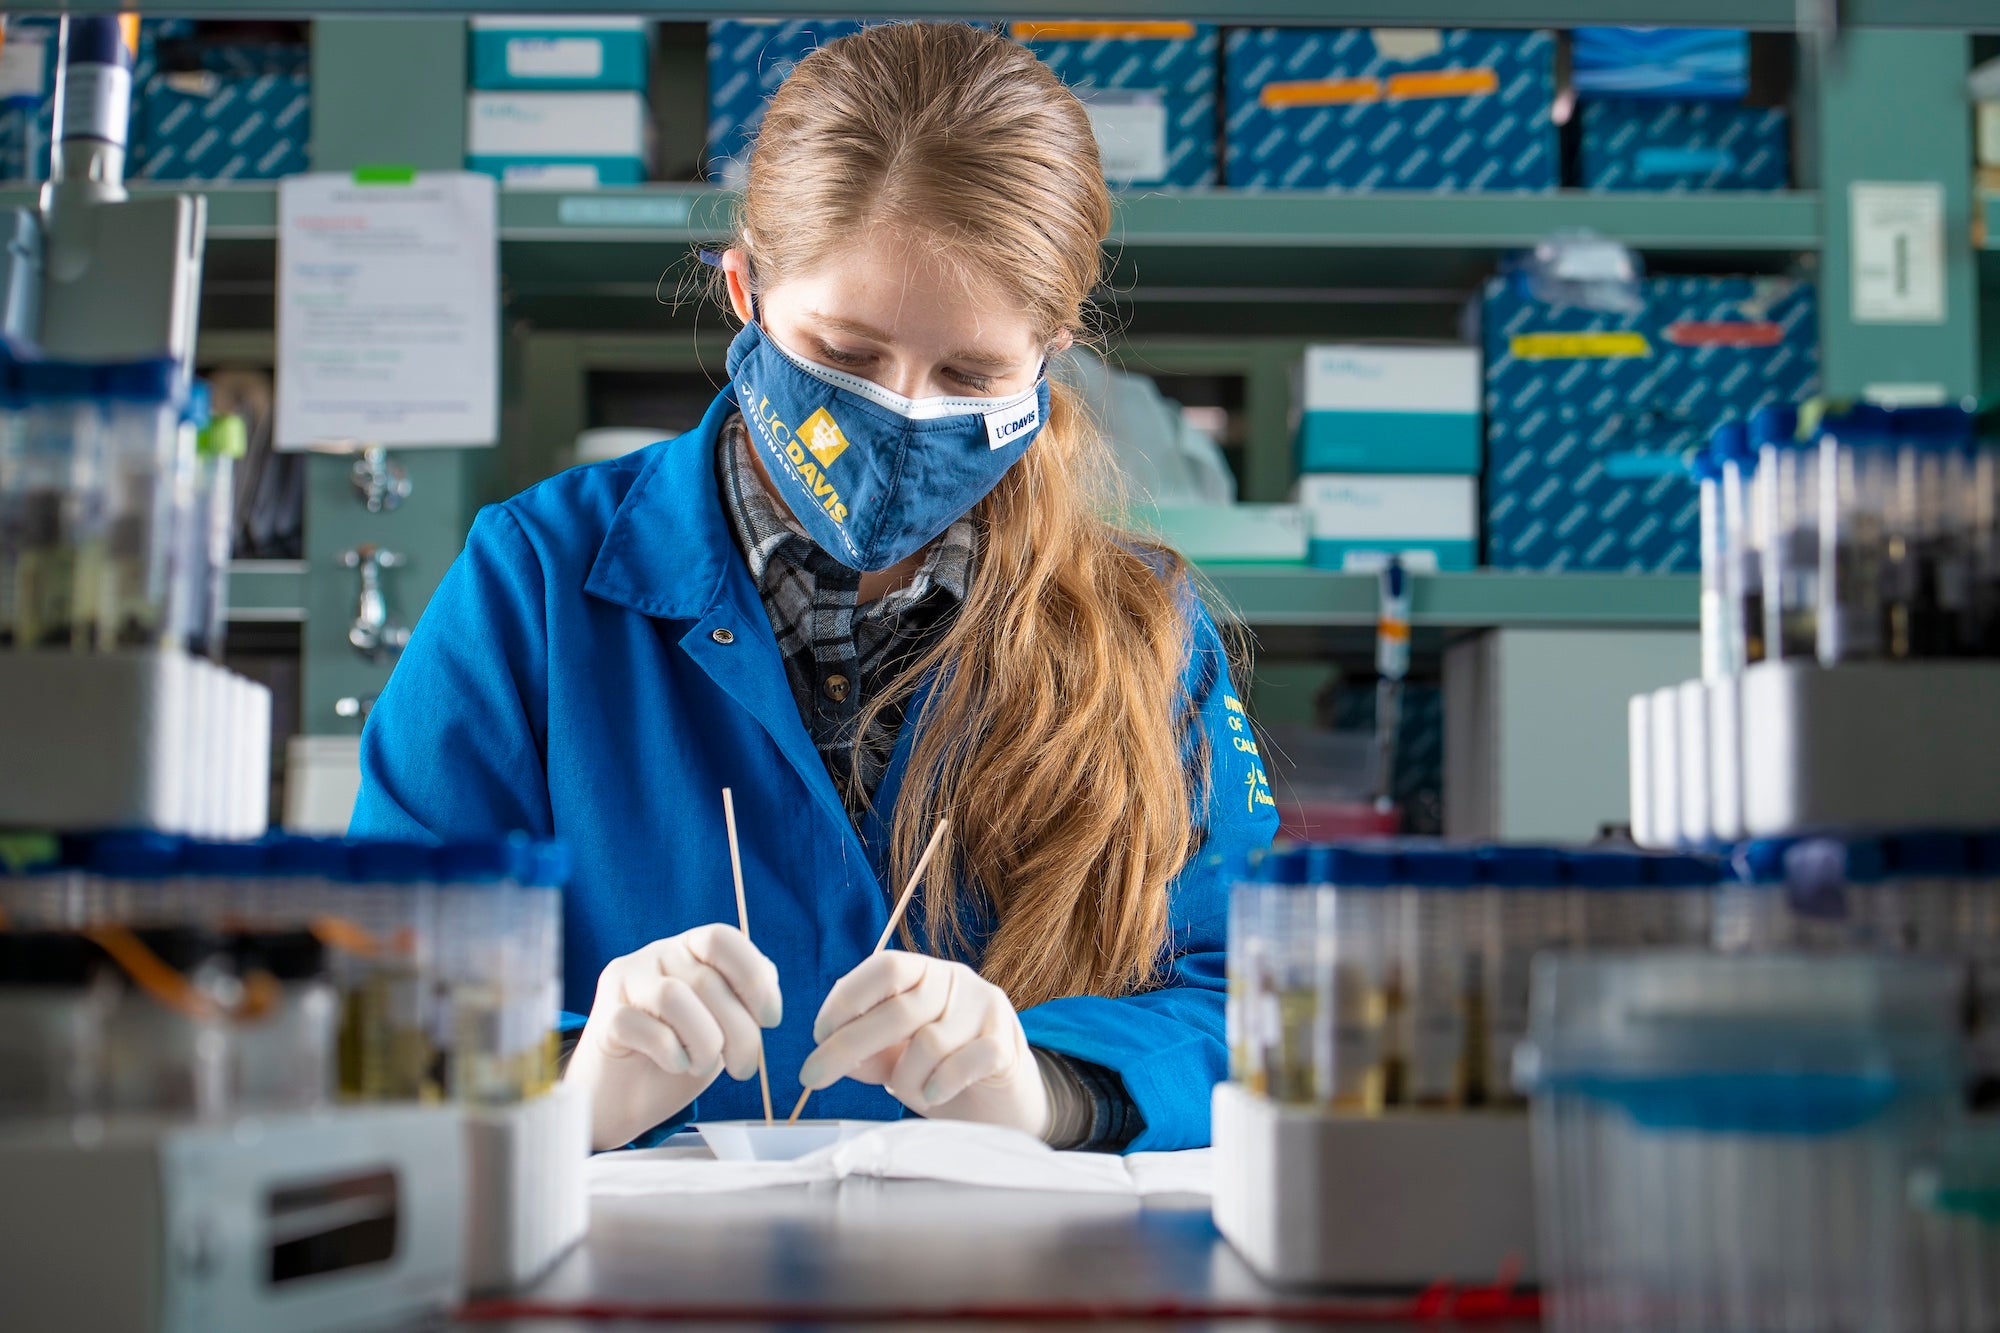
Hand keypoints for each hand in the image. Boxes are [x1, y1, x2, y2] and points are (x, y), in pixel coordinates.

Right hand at [565, 924, 781, 1150]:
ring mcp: (625, 983)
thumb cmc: (680, 1054)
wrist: (626, 1097)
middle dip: (739, 1032)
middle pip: (706, 979)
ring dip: (704, 1042)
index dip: (754, 978)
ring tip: (704, 1064)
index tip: (771, 1020)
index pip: (721, 938)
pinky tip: (676, 1065)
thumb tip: (767, 980)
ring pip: (674, 997)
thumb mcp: (723, 1023)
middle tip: (744, 1069)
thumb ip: (743, 995)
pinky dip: (671, 1053)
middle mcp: (655, 955)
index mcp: (688, 948)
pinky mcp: (604, 1019)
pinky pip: (644, 1027)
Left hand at [799, 953, 1049, 1138]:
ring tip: (914, 1092)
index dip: (847, 999)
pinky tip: (935, 1095)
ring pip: (929, 1043)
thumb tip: (831, 1052)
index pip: (885, 967)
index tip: (818, 1035)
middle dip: (849, 1045)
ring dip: (907, 1079)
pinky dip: (940, 1086)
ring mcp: (987, 1010)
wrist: (1000, 1104)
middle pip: (899, 1008)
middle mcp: (958, 982)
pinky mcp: (1006, 1044)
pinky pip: (963, 1063)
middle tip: (813, 1077)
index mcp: (926, 973)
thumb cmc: (939, 1073)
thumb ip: (866, 1053)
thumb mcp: (894, 1060)